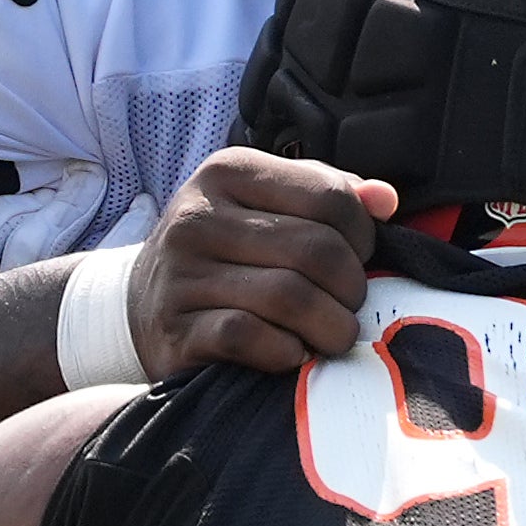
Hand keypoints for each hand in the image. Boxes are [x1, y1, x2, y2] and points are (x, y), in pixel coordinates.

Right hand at [126, 150, 397, 378]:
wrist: (140, 308)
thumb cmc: (227, 255)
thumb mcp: (270, 208)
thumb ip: (329, 196)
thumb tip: (384, 199)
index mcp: (229, 172)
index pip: (330, 196)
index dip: (364, 235)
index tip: (360, 259)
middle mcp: (198, 216)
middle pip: (317, 250)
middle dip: (352, 288)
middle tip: (349, 306)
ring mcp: (180, 274)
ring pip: (290, 296)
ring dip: (330, 326)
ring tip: (333, 335)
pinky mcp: (174, 329)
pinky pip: (250, 336)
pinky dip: (287, 351)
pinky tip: (293, 352)